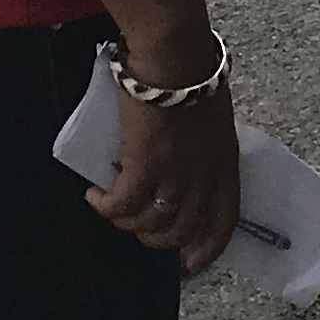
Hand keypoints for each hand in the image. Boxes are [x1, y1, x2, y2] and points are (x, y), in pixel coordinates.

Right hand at [89, 76, 240, 272]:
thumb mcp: (214, 120)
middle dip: (157, 238)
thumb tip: (186, 161)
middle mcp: (203, 180)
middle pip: (181, 230)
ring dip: (126, 223)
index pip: (223, 222)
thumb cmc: (192, 73)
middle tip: (138, 226)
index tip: (192, 262)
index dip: (207, 248)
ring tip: (112, 207)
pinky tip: (95, 196)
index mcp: (225, 166)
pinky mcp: (142, 169)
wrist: (173, 58)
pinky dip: (105, 206)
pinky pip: (121, 205)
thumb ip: (204, 148)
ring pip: (148, 224)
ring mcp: (174, 177)